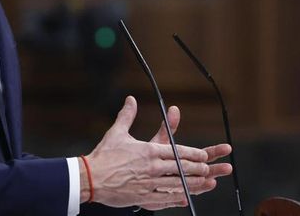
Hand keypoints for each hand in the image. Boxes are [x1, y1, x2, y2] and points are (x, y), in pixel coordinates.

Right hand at [83, 96, 229, 209]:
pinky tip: (185, 199)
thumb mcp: (117, 132)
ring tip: (206, 184)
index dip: (193, 154)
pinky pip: (164, 199)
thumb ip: (127, 115)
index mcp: (149, 151)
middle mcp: (152, 167)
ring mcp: (149, 184)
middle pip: (181, 168)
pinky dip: (176, 199)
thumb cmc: (103, 155)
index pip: (177, 152)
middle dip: (199, 169)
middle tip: (210, 169)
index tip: (204, 155)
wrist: (89, 178)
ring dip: (194, 184)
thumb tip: (131, 100)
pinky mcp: (142, 197)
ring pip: (177, 185)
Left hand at [141, 104, 232, 210]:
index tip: (227, 148)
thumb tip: (174, 109)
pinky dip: (187, 193)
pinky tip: (191, 193)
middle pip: (204, 171)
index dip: (216, 151)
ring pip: (195, 184)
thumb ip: (168, 127)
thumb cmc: (147, 159)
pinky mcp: (168, 194)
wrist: (133, 175)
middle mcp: (184, 173)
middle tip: (228, 167)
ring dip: (205, 183)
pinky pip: (180, 195)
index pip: (204, 155)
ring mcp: (178, 185)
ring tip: (213, 181)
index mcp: (184, 160)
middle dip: (216, 169)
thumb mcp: (159, 142)